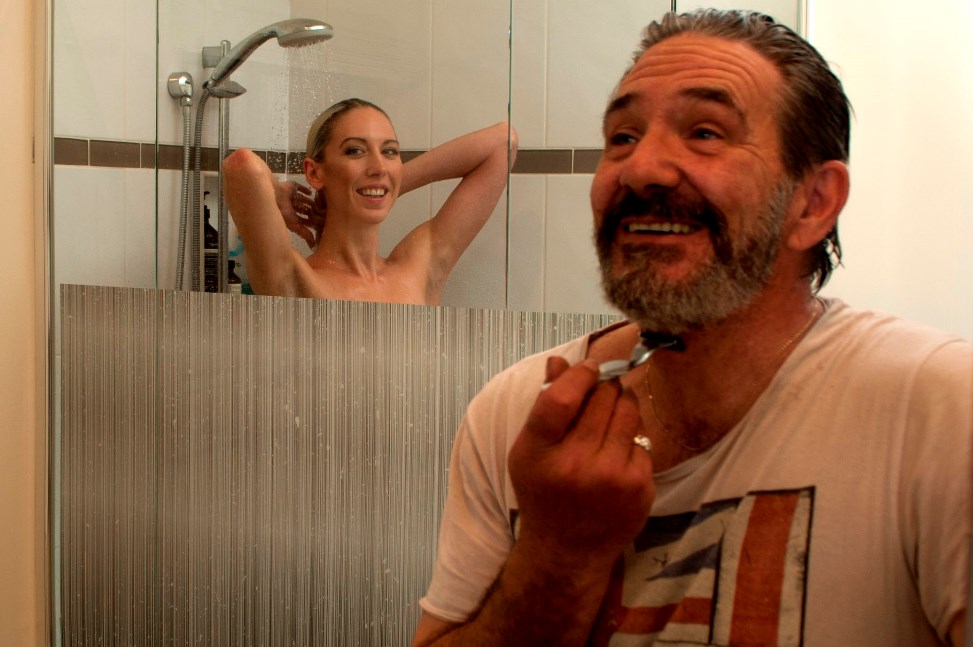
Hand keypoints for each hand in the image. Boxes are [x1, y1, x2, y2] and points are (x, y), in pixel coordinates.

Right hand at [274, 179, 324, 248]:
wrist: (276, 195)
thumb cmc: (283, 212)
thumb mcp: (295, 225)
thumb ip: (304, 233)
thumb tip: (313, 245)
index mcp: (291, 216)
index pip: (303, 220)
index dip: (310, 221)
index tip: (319, 223)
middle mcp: (290, 207)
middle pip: (304, 209)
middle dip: (311, 211)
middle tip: (321, 212)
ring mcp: (291, 196)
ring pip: (302, 200)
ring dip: (309, 201)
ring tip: (318, 202)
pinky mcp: (291, 187)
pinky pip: (300, 188)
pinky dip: (305, 190)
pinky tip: (311, 193)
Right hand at [508, 356, 654, 571]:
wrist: (567, 551)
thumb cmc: (544, 493)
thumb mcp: (529, 450)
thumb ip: (544, 405)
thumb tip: (559, 361)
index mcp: (539, 452)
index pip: (562, 397)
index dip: (580, 374)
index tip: (589, 368)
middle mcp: (575, 465)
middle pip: (602, 397)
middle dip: (604, 386)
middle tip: (601, 391)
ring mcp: (612, 477)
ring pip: (629, 411)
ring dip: (623, 402)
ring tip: (611, 413)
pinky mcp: (640, 486)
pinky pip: (643, 439)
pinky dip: (631, 437)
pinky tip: (617, 451)